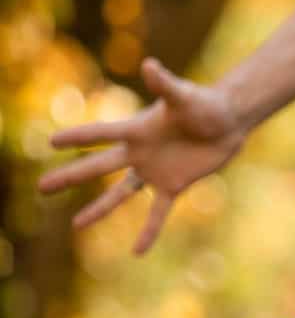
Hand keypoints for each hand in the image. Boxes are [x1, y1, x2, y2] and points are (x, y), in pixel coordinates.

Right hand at [38, 58, 244, 254]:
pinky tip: (137, 252)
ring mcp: (153, 171)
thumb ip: (165, 85)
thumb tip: (149, 65)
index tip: (52, 142)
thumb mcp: (185, 96)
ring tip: (76, 225)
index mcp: (136, 129)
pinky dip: (149, 231)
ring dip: (99, 209)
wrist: (229, 122)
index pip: (100, 135)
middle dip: (70, 177)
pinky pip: (157, 212)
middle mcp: (139, 152)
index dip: (78, 138)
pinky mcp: (173, 185)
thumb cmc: (206, 104)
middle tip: (42, 187)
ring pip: (120, 193)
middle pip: (99, 167)